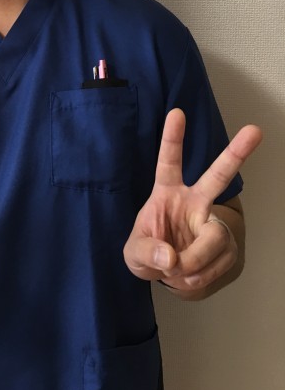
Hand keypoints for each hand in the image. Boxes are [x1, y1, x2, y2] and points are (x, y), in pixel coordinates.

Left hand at [123, 108, 261, 291]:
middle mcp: (194, 201)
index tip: (176, 112)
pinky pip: (217, 263)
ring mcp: (211, 222)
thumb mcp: (133, 254)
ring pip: (214, 238)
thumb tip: (171, 257)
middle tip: (255, 130)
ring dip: (194, 262)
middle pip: (217, 176)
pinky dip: (199, 276)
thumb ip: (146, 252)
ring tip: (175, 270)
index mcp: (167, 192)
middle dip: (236, 154)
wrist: (168, 274)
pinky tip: (188, 275)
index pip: (169, 162)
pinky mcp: (225, 245)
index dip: (172, 138)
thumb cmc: (148, 252)